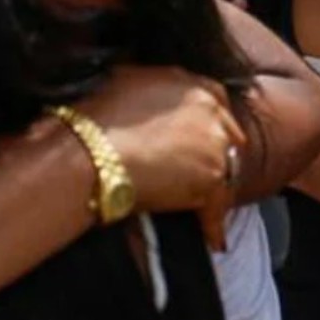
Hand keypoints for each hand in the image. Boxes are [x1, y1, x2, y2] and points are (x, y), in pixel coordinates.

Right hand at [78, 66, 245, 249]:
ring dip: (215, 187)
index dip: (210, 123)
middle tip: (201, 174)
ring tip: (204, 207)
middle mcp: (210, 108)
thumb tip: (146, 91)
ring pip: (228, 170)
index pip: (216, 100)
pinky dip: (214, 223)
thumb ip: (152, 84)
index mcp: (190, 84)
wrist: (90, 151)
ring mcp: (215, 143)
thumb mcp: (125, 79)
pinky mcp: (211, 177)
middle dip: (218, 154)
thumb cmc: (94, 117)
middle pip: (229, 135)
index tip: (201, 140)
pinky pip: (219, 205)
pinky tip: (214, 240)